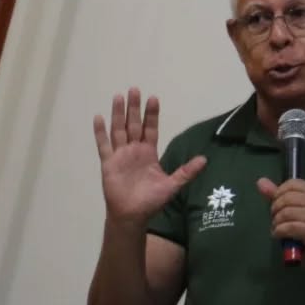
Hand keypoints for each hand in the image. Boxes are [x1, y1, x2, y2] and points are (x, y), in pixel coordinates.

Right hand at [92, 88, 205, 224]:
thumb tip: (205, 160)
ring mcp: (120, 155)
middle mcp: (134, 150)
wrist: (132, 215)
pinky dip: (100, 132)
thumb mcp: (172, 185)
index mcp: (149, 153)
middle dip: (134, 108)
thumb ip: (186, 172)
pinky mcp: (108, 163)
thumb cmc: (151, 201)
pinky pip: (104, 145)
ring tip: (118, 96)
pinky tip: (99, 117)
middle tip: (135, 89)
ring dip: (118, 114)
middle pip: (134, 124)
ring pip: (118, 130)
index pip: (150, 129)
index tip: (153, 98)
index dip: (151, 114)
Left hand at [256, 177, 304, 269]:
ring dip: (276, 223)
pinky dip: (279, 231)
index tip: (278, 206)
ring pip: (286, 213)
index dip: (279, 194)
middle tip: (277, 220)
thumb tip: (260, 181)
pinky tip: (279, 235)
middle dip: (276, 210)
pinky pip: (289, 227)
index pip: (292, 184)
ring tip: (278, 228)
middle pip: (287, 198)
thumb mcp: (294, 209)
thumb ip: (277, 195)